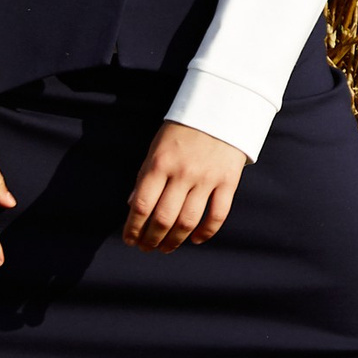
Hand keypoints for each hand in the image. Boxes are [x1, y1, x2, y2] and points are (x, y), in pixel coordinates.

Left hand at [123, 121, 247, 251]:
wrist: (220, 108)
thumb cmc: (182, 130)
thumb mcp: (156, 148)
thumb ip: (144, 176)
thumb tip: (133, 205)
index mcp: (159, 164)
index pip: (142, 205)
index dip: (133, 228)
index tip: (130, 239)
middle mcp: (182, 173)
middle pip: (164, 218)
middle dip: (152, 239)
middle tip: (147, 248)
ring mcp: (206, 179)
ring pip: (189, 221)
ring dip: (175, 240)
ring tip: (166, 248)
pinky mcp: (228, 181)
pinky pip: (217, 214)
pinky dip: (206, 232)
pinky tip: (195, 239)